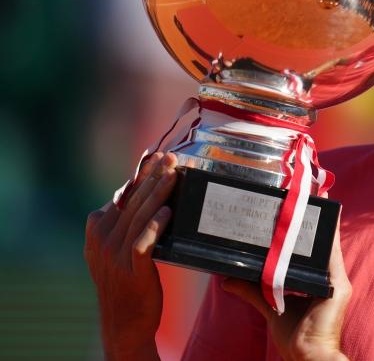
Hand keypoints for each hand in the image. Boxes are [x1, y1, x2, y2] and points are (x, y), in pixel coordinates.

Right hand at [84, 152, 178, 360]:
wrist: (124, 322)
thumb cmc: (127, 281)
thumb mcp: (116, 248)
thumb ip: (123, 222)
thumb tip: (143, 193)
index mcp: (97, 229)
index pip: (122, 194)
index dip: (139, 174)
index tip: (154, 155)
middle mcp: (102, 239)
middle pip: (132, 201)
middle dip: (152, 175)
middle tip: (171, 157)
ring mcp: (114, 255)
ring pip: (139, 216)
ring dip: (158, 193)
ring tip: (174, 175)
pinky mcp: (131, 270)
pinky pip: (143, 243)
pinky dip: (155, 226)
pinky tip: (168, 212)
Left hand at [222, 200, 350, 360]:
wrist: (307, 356)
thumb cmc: (295, 337)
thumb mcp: (269, 306)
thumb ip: (252, 290)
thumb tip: (228, 280)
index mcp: (318, 281)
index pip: (310, 250)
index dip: (306, 229)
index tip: (297, 207)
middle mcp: (329, 278)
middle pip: (319, 243)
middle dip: (313, 220)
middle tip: (305, 194)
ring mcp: (336, 281)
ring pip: (328, 245)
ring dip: (322, 222)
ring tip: (316, 199)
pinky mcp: (339, 287)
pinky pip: (333, 256)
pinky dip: (329, 237)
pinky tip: (325, 220)